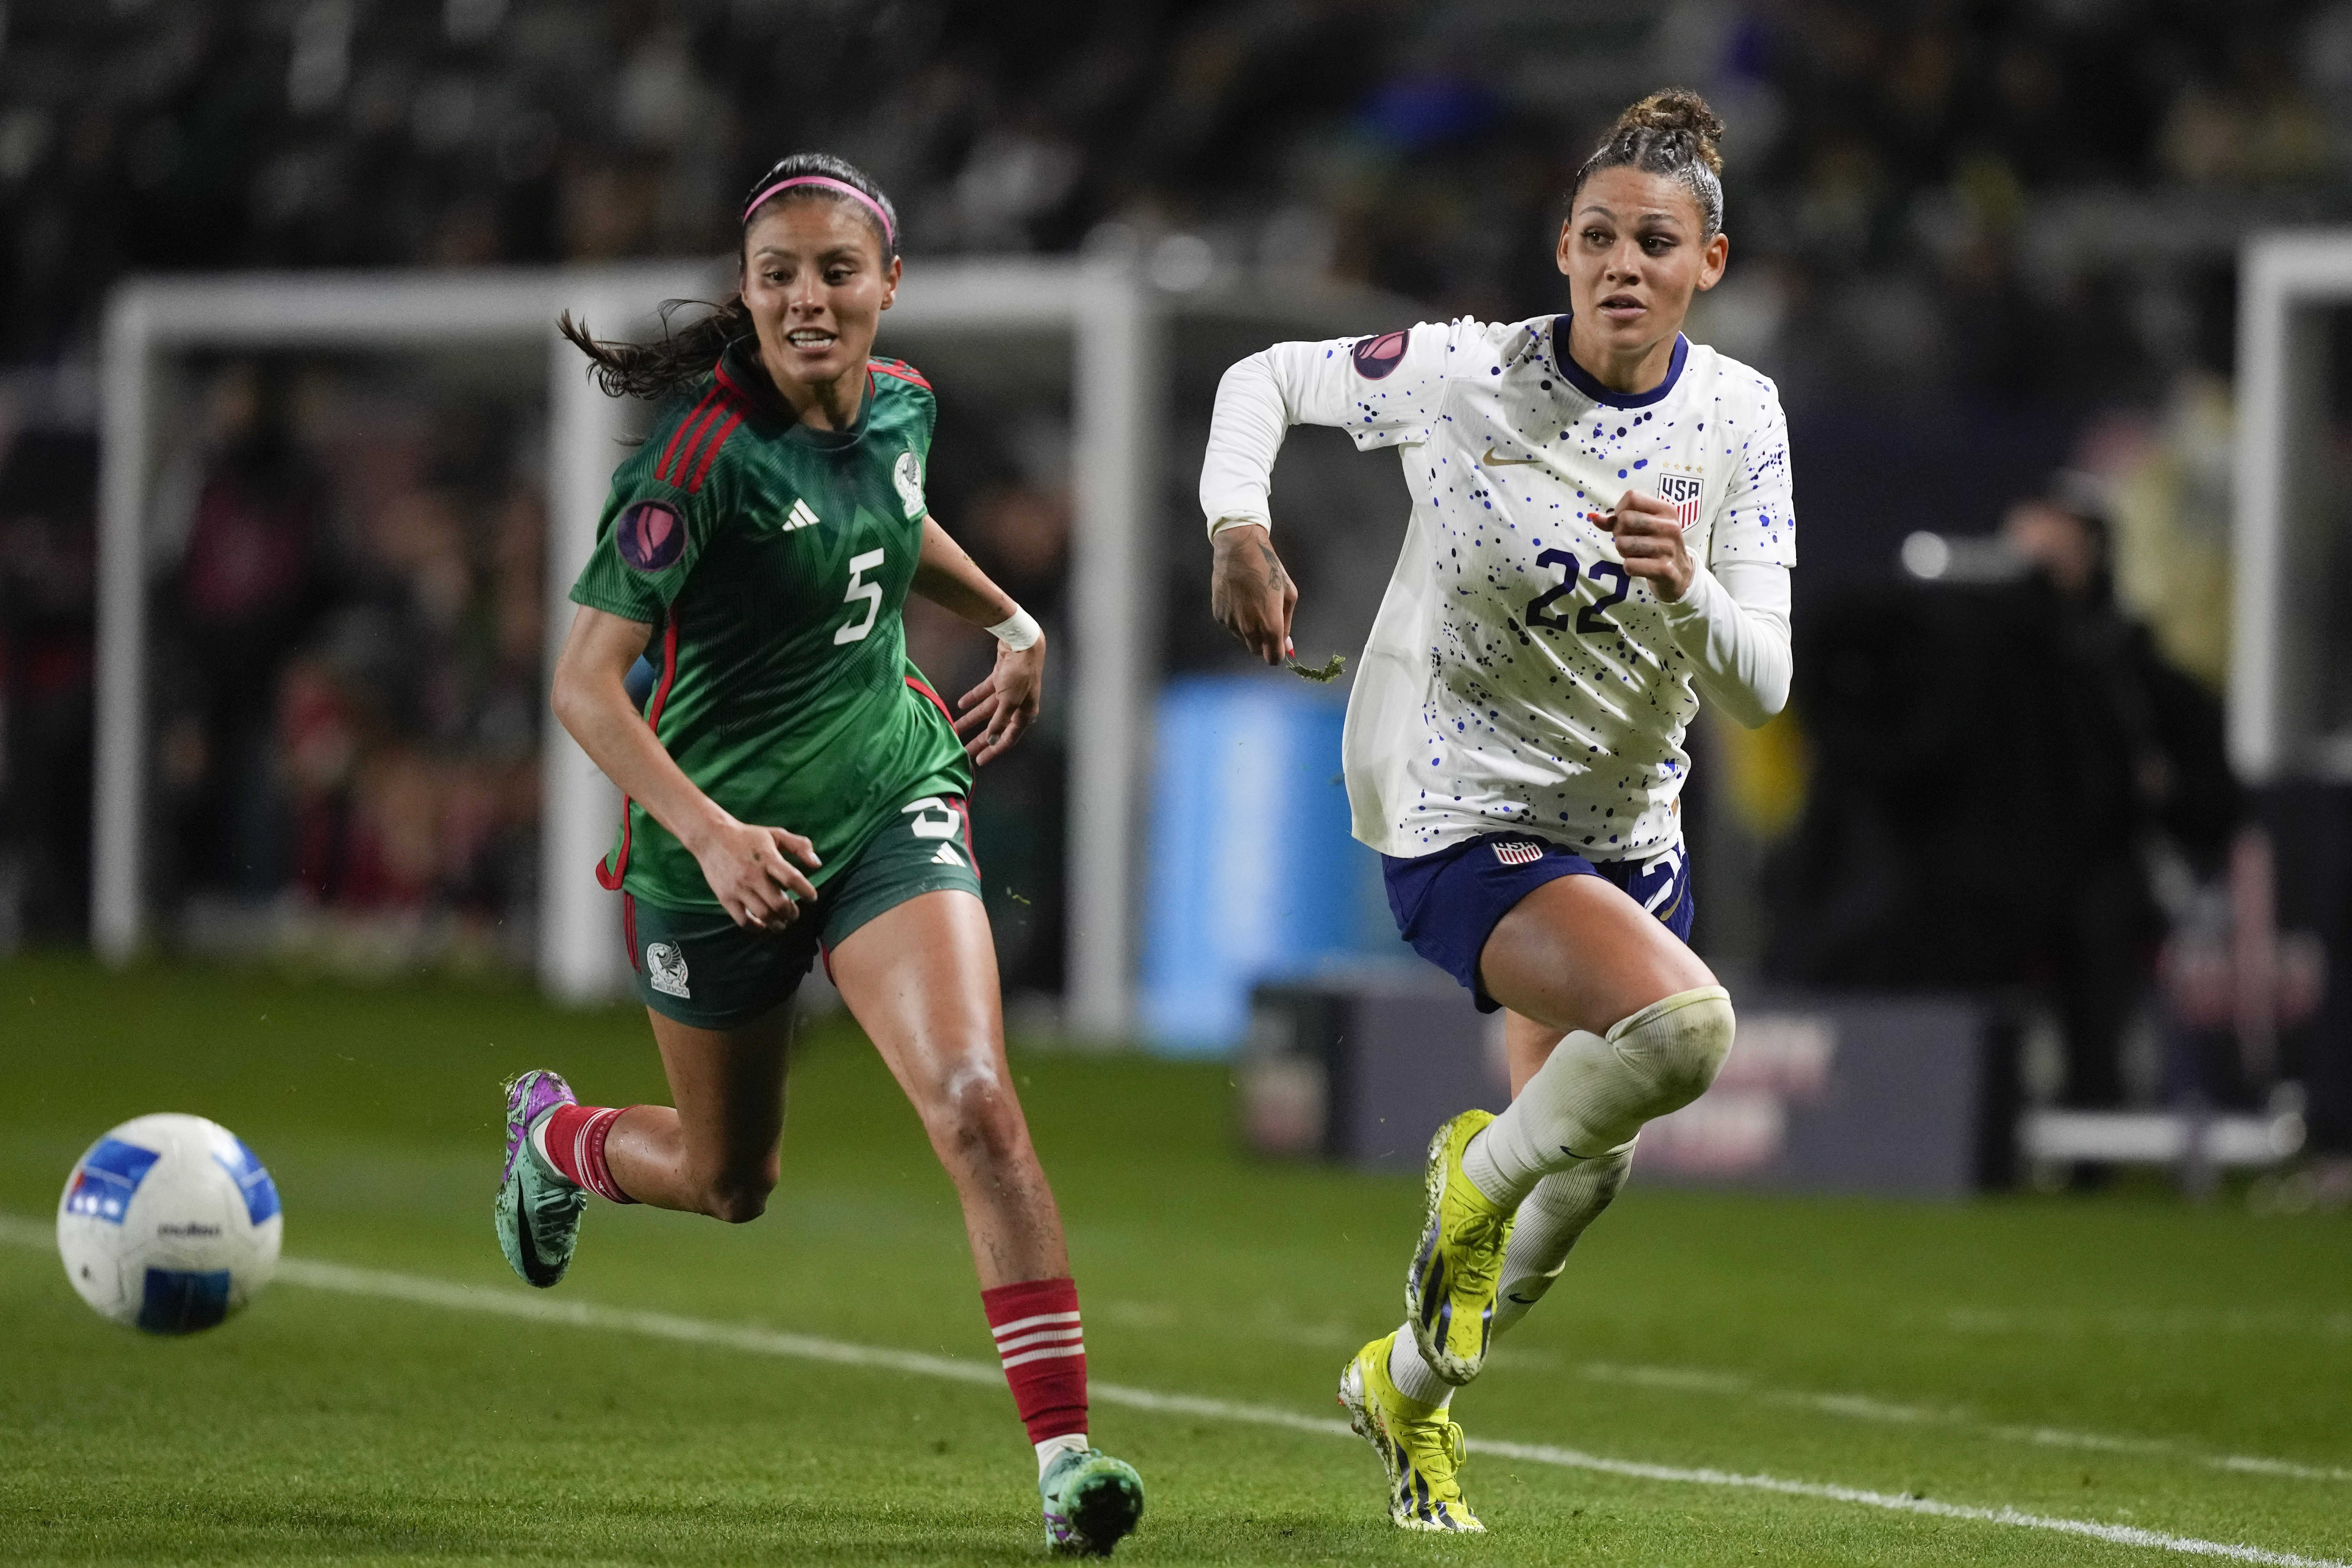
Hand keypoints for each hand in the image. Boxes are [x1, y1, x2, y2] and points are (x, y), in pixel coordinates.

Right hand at [687, 817, 820, 929]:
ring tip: (783, 922)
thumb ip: (800, 846)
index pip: (792, 878)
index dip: (806, 891)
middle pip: (779, 903)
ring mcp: (738, 888)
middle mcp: (753, 875)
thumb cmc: (748, 836)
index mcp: (768, 858)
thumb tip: (818, 864)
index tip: (812, 897)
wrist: (711, 837)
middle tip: (795, 914)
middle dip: (792, 913)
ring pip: (763, 915)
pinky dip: (756, 928)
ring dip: (777, 923)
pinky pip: (743, 920)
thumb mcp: (776, 834)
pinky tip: (764, 926)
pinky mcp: (726, 898)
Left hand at [955, 634, 1044, 765]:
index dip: (994, 750)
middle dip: (979, 739)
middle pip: (995, 727)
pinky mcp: (1000, 679)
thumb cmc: (1020, 673)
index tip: (979, 761)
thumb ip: (999, 722)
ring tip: (955, 728)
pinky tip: (960, 704)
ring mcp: (1008, 692)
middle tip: (964, 751)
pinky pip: (984, 693)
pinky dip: (973, 698)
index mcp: (1025, 714)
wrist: (1022, 643)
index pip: (1008, 738)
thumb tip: (992, 741)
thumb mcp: (1009, 700)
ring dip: (972, 719)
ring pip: (987, 710)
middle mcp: (1017, 705)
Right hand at [1210, 522, 1296, 665]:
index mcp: (1270, 625)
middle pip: (1257, 650)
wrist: (1239, 550)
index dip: (1277, 653)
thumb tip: (1287, 645)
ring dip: (1249, 629)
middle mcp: (1249, 630)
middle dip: (1264, 641)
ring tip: (1251, 603)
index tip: (1279, 642)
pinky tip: (1238, 598)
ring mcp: (1231, 623)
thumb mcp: (1288, 594)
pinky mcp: (1218, 615)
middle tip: (1266, 619)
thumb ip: (1287, 623)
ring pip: (1243, 638)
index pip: (1273, 658)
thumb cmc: (1269, 568)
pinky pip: (1230, 625)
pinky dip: (1236, 618)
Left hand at [1602, 490, 1695, 601]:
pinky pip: (1629, 565)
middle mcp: (1670, 526)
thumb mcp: (1643, 527)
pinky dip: (1629, 567)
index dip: (1620, 511)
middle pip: (1625, 519)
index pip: (1632, 497)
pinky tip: (1641, 567)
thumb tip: (1593, 516)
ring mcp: (1669, 548)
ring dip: (1623, 552)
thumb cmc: (1655, 546)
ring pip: (1623, 544)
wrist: (1680, 575)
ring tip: (1637, 554)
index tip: (1625, 524)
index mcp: (1666, 510)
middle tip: (1629, 542)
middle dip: (1619, 533)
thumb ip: (1616, 520)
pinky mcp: (1664, 569)